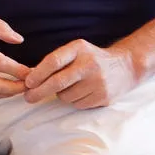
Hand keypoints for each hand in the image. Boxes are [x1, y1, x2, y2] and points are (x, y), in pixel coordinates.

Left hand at [23, 40, 142, 108]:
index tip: (28, 82)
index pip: (54, 61)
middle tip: (29, 97)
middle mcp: (90, 64)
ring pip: (66, 96)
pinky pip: (78, 104)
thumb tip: (29, 78)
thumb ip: (56, 61)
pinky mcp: (104, 97)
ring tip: (70, 87)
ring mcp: (98, 82)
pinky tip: (83, 92)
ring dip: (61, 95)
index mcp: (79, 49)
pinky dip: (74, 101)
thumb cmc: (92, 59)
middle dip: (39, 92)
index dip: (38, 74)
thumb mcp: (76, 51)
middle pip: (58, 82)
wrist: (126, 66)